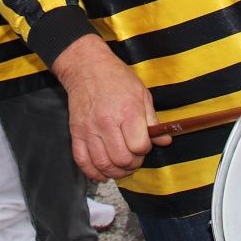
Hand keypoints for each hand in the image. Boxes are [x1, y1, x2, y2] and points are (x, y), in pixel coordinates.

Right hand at [52, 36, 168, 181]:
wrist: (86, 67)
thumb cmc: (116, 78)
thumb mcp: (141, 93)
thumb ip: (152, 120)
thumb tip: (164, 141)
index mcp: (128, 112)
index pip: (139, 146)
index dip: (144, 150)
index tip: (143, 144)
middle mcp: (107, 122)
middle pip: (122, 159)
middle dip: (132, 164)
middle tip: (133, 158)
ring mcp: (89, 129)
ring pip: (103, 164)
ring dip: (115, 172)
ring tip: (120, 167)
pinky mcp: (76, 133)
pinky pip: (83, 161)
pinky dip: (93, 172)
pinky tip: (101, 172)